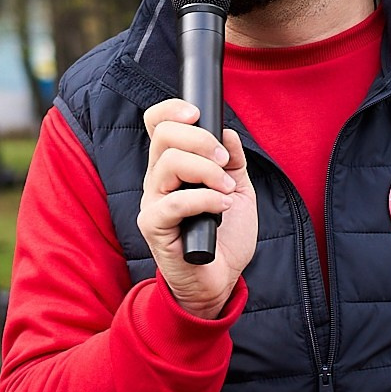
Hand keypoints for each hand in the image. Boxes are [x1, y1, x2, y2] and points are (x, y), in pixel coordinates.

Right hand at [137, 99, 257, 319]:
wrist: (220, 280)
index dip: (172, 110)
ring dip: (206, 171)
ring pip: (169, 164)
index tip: (197, 114)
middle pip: (163, 137)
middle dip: (200, 140)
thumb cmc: (224, 237)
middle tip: (223, 161)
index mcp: (172, 168)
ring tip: (226, 189)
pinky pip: (174, 202)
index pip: (157, 125)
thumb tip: (227, 133)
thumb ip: (233, 161)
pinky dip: (204, 199)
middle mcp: (157, 181)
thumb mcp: (238, 191)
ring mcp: (152, 203)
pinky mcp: (154, 226)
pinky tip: (222, 207)